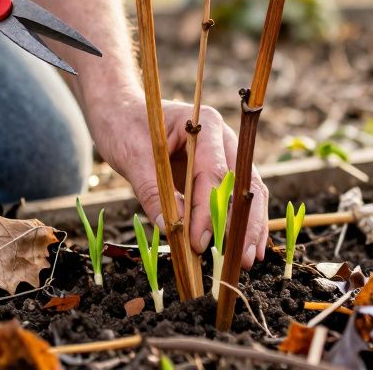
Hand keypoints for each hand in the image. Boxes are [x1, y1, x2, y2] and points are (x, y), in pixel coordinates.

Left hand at [94, 96, 269, 267]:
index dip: (208, 211)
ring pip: (249, 192)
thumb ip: (152, 192)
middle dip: (245, 223)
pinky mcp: (219, 171)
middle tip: (244, 259)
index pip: (213, 173)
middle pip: (244, 183)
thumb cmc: (126, 127)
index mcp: (203, 125)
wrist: (121, 113)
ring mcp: (225, 153)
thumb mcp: (132, 158)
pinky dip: (242, 221)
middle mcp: (222, 138)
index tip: (199, 242)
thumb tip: (172, 230)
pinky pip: (237, 197)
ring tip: (250, 259)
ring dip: (251, 226)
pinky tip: (244, 245)